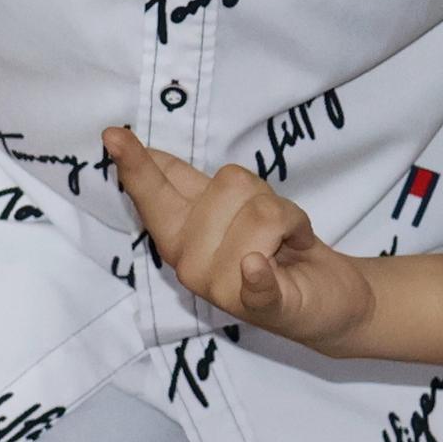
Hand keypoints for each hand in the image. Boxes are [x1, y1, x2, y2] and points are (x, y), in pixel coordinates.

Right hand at [100, 127, 379, 349]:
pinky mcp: (266, 306)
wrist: (329, 297)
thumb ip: (190, 185)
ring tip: (287, 243)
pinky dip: (258, 275)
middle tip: (273, 223)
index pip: (155, 193)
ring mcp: (224, 289)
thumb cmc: (274, 245)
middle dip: (263, 192)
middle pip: (228, 185)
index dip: (135, 163)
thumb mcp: (231, 207)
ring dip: (290, 218)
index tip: (113, 134)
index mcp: (179, 235)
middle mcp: (191, 263)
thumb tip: (146, 153)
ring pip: (263, 213)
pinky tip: (257, 267)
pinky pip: (257, 282)